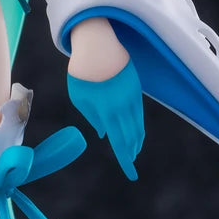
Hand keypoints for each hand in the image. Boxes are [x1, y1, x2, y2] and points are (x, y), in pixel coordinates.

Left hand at [67, 61, 144, 180]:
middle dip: (131, 151)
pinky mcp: (135, 87)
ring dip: (136, 139)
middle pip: (131, 135)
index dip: (126, 159)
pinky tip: (136, 131)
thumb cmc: (82, 72)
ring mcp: (131, 97)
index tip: (131, 173)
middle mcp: (122, 106)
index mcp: (107, 111)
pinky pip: (139, 112)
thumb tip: (104, 133)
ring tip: (133, 151)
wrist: (97, 45)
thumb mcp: (79, 96)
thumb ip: (92, 117)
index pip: (120, 141)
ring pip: (138, 124)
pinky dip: (138, 124)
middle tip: (130, 164)